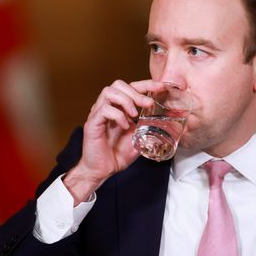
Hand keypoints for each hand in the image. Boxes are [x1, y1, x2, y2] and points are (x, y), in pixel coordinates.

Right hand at [63, 79, 163, 202]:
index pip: (131, 88)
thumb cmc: (116, 155)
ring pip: (109, 92)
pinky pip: (104, 110)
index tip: (161, 86)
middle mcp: (106, 107)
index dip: (147, 84)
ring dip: (126, 101)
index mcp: (118, 108)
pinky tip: (124, 126)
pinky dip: (118, 115)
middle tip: (148, 104)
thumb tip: (164, 122)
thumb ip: (146, 127)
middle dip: (136, 92)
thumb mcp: (138, 138)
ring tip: (134, 115)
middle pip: (118, 84)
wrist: (101, 171)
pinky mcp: (92, 123)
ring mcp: (98, 114)